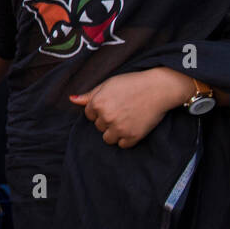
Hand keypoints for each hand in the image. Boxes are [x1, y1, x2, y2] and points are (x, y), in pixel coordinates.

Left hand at [70, 68, 188, 147]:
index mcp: (97, 103)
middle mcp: (106, 117)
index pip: (89, 115)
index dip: (99, 110)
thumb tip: (72, 100)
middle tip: (121, 111)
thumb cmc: (132, 83)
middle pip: (98, 126)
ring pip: (107, 138)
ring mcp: (119, 128)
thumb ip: (89, 95)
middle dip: (106, 121)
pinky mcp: (133, 136)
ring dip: (114, 132)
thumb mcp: (107, 84)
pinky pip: (122, 145)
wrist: (158, 88)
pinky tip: (132, 127)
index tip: (111, 105)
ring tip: (125, 121)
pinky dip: (126, 139)